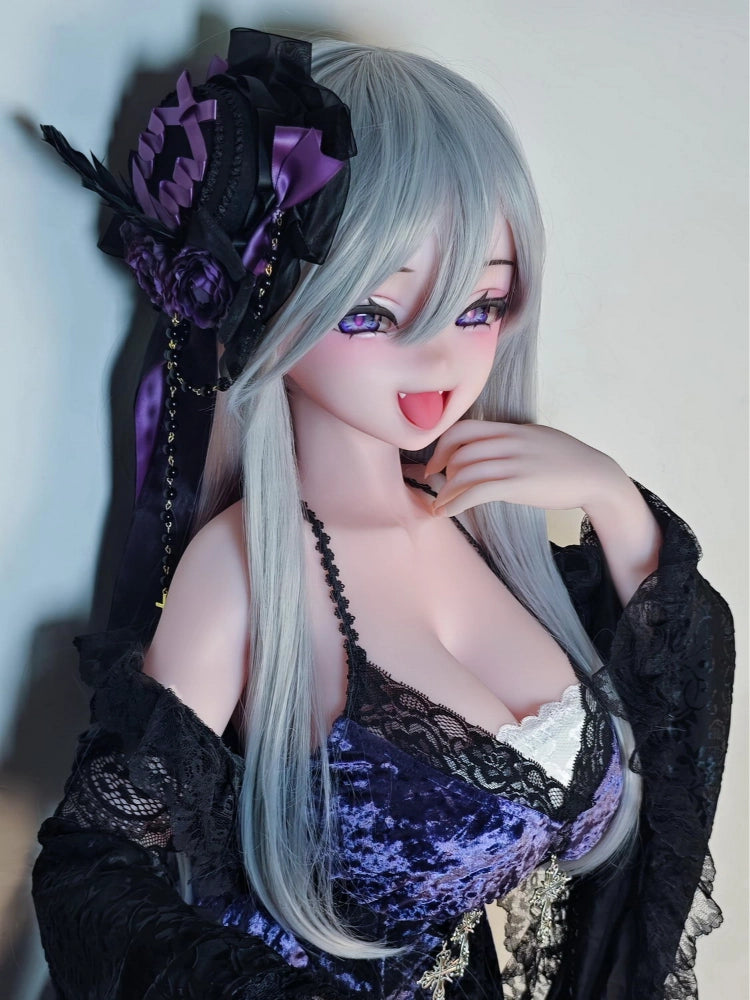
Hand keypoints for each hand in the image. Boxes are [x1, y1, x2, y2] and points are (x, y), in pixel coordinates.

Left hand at [424, 420, 628, 516]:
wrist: (596, 476)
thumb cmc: (567, 461)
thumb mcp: (537, 438)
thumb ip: (511, 439)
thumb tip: (488, 447)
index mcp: (512, 429)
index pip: (464, 427)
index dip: (443, 444)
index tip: (437, 461)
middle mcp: (510, 442)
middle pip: (459, 449)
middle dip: (439, 467)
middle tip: (433, 482)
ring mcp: (514, 463)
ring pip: (465, 471)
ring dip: (444, 490)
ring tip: (438, 504)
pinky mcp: (519, 485)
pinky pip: (477, 491)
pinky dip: (455, 502)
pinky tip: (446, 512)